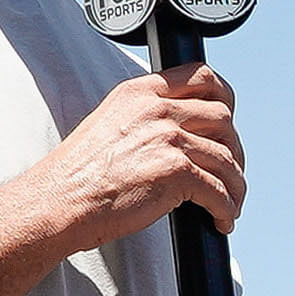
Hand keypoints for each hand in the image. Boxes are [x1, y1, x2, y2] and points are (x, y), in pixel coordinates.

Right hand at [30, 62, 244, 251]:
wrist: (59, 201)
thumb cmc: (79, 174)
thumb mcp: (110, 121)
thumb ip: (146, 116)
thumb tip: (180, 131)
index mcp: (141, 91)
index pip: (201, 76)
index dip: (225, 99)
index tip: (227, 122)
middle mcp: (158, 109)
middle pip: (223, 118)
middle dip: (234, 149)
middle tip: (229, 171)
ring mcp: (168, 138)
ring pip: (227, 159)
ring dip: (235, 186)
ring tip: (229, 204)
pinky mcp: (175, 172)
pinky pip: (219, 191)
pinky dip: (226, 208)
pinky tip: (220, 219)